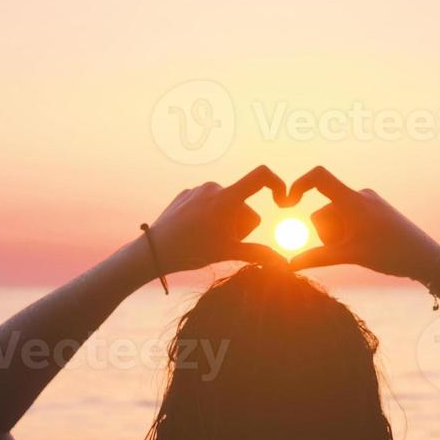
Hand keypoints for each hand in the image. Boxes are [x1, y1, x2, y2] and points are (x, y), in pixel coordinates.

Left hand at [144, 166, 288, 273]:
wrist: (154, 251)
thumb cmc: (192, 253)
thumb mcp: (228, 253)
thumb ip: (259, 253)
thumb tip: (284, 263)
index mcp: (227, 198)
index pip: (260, 176)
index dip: (277, 183)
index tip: (281, 201)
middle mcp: (213, 187)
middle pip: (243, 205)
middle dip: (241, 224)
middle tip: (223, 242)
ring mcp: (198, 189)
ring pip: (227, 205)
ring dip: (225, 221)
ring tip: (206, 238)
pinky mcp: (186, 193)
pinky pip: (209, 203)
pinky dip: (208, 217)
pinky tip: (194, 231)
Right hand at [284, 167, 438, 280]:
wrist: (426, 257)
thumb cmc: (391, 255)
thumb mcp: (350, 256)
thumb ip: (317, 258)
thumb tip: (288, 265)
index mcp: (353, 200)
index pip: (319, 177)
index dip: (298, 185)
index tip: (287, 203)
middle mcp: (360, 195)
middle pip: (323, 211)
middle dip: (325, 233)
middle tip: (347, 250)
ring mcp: (368, 202)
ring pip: (335, 218)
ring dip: (337, 236)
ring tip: (359, 250)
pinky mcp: (374, 210)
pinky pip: (348, 218)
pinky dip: (347, 234)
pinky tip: (366, 247)